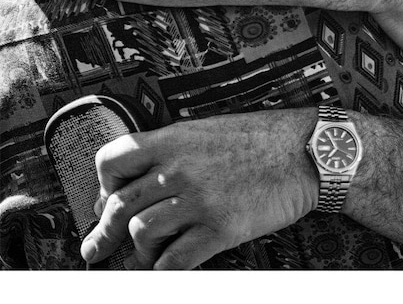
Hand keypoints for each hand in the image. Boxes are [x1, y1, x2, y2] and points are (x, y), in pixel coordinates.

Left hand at [80, 111, 317, 269]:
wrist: (306, 151)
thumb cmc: (262, 138)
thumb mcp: (210, 130)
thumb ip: (176, 150)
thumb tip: (146, 177)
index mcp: (174, 139)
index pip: (113, 160)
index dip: (102, 183)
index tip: (104, 199)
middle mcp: (178, 168)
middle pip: (120, 204)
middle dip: (104, 232)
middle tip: (96, 247)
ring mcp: (197, 200)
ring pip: (141, 233)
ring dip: (138, 251)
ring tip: (143, 258)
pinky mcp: (218, 229)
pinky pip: (173, 261)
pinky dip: (162, 272)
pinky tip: (164, 271)